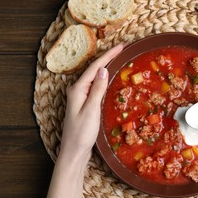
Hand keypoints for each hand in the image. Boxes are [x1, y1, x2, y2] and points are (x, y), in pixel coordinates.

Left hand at [59, 44, 123, 162]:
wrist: (74, 151)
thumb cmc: (82, 133)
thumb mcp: (91, 110)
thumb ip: (97, 89)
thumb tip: (104, 69)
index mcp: (78, 89)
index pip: (95, 67)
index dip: (109, 55)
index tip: (122, 46)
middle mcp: (77, 90)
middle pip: (94, 69)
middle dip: (108, 57)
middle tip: (123, 49)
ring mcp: (80, 97)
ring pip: (95, 77)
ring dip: (106, 66)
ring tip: (119, 59)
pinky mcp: (84, 104)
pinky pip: (95, 86)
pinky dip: (104, 79)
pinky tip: (110, 78)